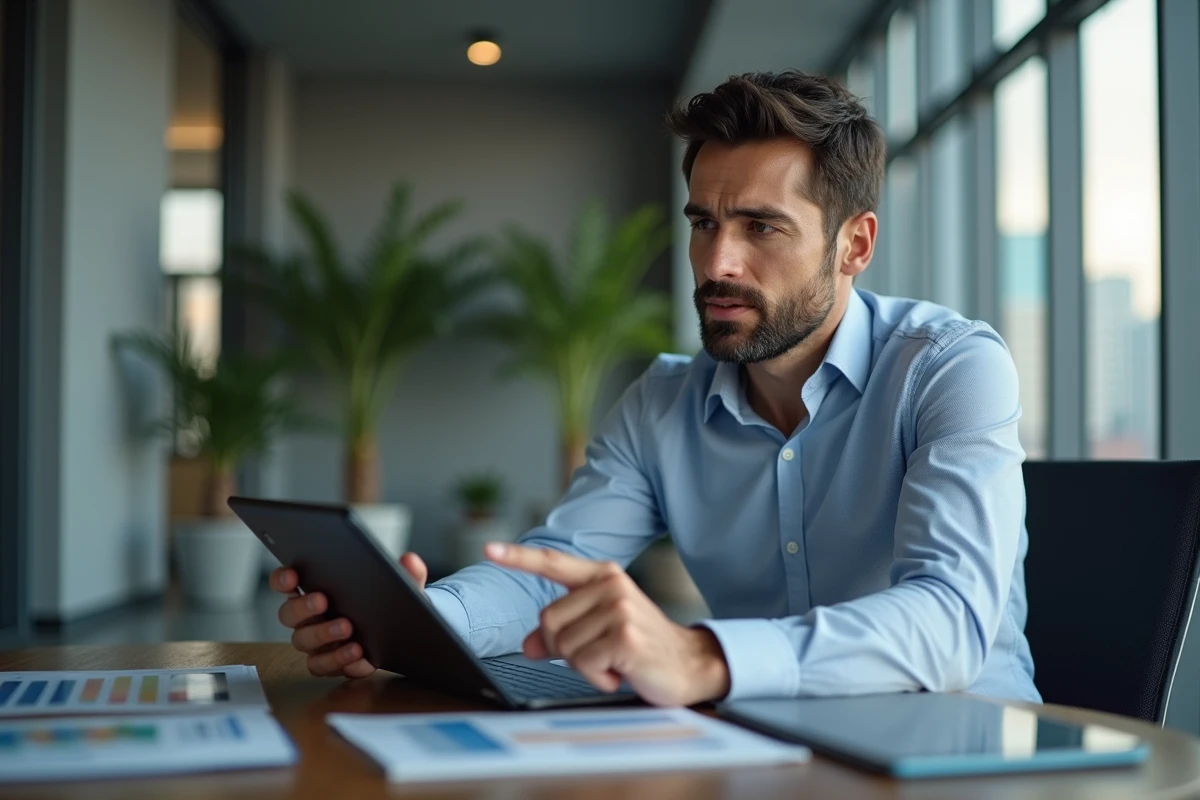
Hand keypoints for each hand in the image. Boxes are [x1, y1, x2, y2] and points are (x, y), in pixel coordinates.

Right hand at [270, 551, 428, 678]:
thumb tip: (411, 561)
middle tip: (323, 600)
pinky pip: (322, 666)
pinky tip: (359, 655)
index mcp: (315, 589)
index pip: (286, 581)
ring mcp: (315, 642)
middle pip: (288, 613)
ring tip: (348, 629)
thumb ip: (406, 574)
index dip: (282, 577)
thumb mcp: (400, 586)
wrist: (399, 634)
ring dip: (322, 635)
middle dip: (302, 606)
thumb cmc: (386, 604)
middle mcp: (308, 617)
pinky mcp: (327, 663)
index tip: (293, 574)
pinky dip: (339, 660)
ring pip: (302, 641)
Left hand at [484, 543, 730, 706]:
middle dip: (564, 649)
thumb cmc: (642, 647)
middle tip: (599, 655)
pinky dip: (598, 677)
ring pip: (563, 646)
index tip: (489, 548)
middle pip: (548, 621)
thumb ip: (563, 631)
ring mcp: (619, 609)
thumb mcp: (599, 632)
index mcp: (603, 576)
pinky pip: (582, 664)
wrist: (690, 664)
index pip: (553, 562)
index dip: (518, 557)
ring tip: (614, 662)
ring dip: (584, 666)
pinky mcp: (624, 636)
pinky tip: (622, 672)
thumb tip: (528, 644)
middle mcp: (611, 585)